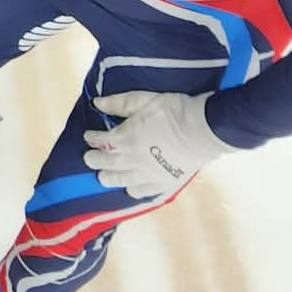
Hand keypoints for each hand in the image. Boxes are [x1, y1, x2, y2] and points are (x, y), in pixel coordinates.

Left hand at [82, 89, 235, 199]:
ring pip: (122, 180)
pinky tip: (130, 190)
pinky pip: (144, 192)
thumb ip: (118, 103)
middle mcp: (133, 159)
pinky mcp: (164, 182)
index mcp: (126, 138)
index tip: (88, 136)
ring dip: (109, 178)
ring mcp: (148, 174)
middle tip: (89, 159)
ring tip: (102, 177)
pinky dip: (134, 191)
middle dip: (95, 160)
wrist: (202, 128)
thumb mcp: (143, 99)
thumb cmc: (172, 110)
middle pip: (107, 163)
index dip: (92, 139)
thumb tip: (96, 103)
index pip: (101, 141)